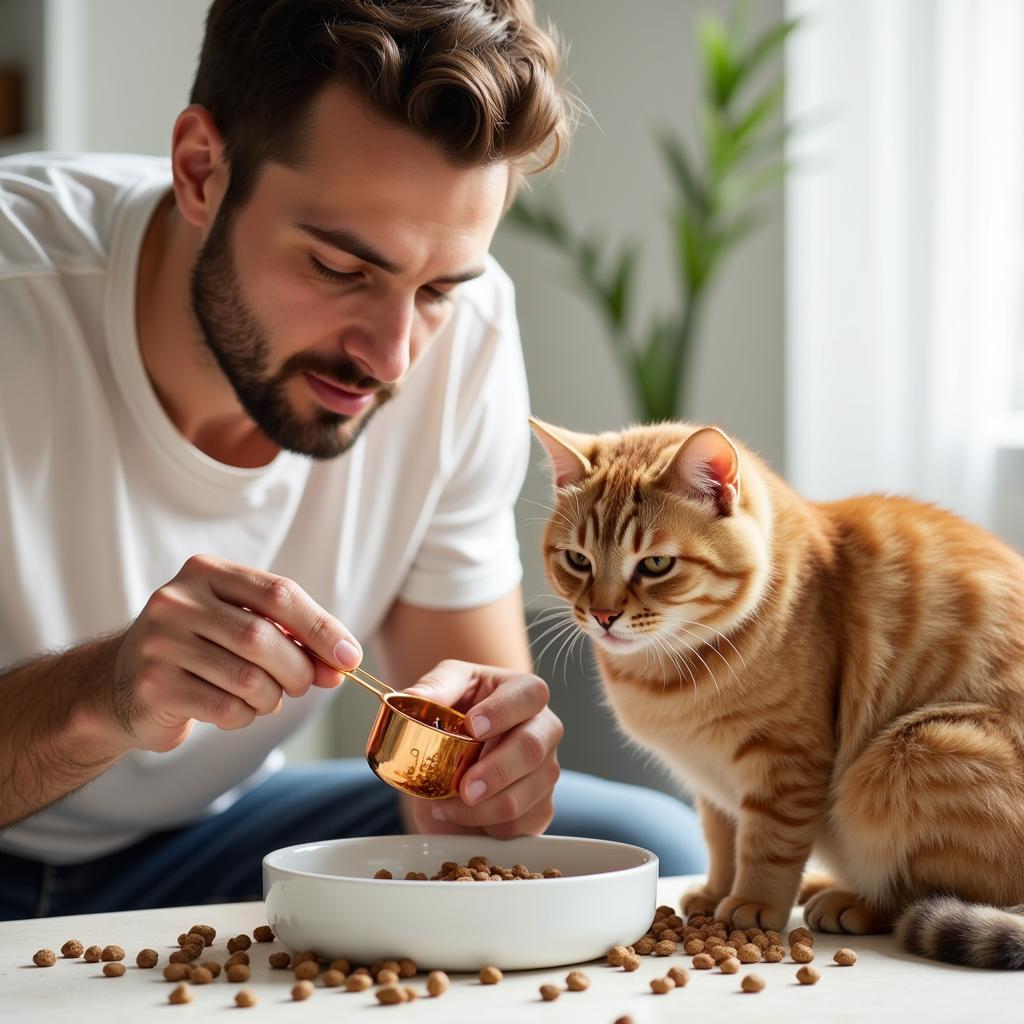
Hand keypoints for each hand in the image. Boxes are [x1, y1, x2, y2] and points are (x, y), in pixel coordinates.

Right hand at [106, 554, 360, 752]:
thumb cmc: (200, 650)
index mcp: (206, 572)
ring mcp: (159, 643)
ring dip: (272, 697)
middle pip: (263, 637)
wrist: (120, 685)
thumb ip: (293, 638)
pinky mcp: (153, 686)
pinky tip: (235, 708)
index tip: (349, 657)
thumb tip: (343, 663)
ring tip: (264, 696)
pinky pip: (226, 708)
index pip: (278, 593)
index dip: (320, 627)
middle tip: (304, 684)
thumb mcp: (242, 626)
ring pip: (248, 678)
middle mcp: (177, 601)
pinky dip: (246, 716)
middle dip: (298, 669)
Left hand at [400, 660, 563, 837]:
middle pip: (531, 749)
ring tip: (445, 804)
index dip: (503, 711)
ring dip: (480, 808)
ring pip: (522, 795)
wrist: (464, 750)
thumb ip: (436, 686)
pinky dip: (483, 825)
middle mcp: (544, 730)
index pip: (529, 695)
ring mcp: (546, 770)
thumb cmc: (464, 709)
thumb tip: (413, 695)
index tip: (472, 727)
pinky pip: (516, 825)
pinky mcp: (540, 808)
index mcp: (526, 693)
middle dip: (495, 771)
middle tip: (463, 787)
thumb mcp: (449, 687)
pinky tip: (461, 814)